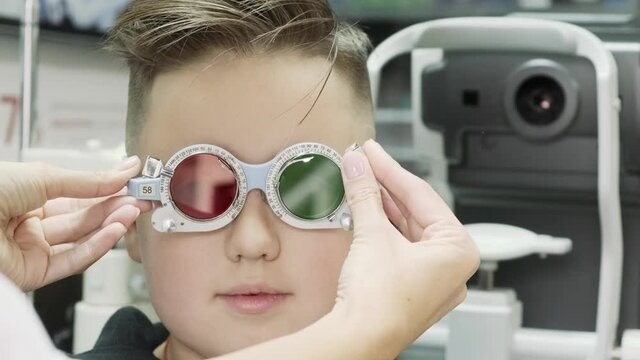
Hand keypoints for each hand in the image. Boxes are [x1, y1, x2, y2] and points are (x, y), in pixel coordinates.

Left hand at [0, 157, 150, 291]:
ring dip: (111, 224)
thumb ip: (88, 181)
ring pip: (82, 238)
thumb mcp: (42, 176)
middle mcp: (32, 223)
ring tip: (134, 210)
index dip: (108, 187)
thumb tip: (123, 171)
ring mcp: (34, 249)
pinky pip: (73, 260)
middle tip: (143, 197)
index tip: (134, 179)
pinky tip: (115, 230)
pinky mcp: (34, 273)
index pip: (79, 194)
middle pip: (84, 216)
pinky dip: (97, 246)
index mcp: (29, 195)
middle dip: (115, 206)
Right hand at [335, 140, 479, 356]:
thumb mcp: (372, 234)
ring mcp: (431, 279)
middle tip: (364, 162)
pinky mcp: (411, 287)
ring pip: (407, 229)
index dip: (391, 168)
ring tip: (361, 181)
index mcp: (459, 250)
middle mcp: (451, 267)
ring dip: (382, 205)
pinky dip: (382, 228)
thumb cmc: (380, 303)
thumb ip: (365, 193)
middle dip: (386, 185)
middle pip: (416, 211)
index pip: (422, 195)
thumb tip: (358, 164)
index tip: (372, 151)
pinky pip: (400, 247)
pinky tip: (366, 212)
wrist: (359, 338)